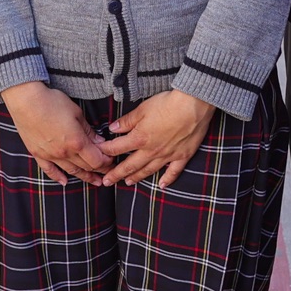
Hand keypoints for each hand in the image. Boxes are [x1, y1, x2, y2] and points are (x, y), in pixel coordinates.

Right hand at [0, 81, 109, 184]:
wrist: (25, 100)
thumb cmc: (52, 101)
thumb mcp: (76, 112)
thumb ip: (88, 130)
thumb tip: (99, 142)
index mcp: (76, 142)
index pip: (97, 160)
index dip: (106, 162)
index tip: (112, 161)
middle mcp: (64, 152)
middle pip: (86, 167)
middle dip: (99, 170)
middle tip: (108, 172)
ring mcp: (50, 155)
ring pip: (71, 171)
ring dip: (84, 177)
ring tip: (95, 182)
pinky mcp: (38, 153)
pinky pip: (49, 170)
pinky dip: (57, 177)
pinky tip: (64, 182)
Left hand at [98, 88, 214, 186]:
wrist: (193, 105)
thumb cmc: (167, 104)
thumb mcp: (142, 109)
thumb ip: (127, 121)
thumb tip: (112, 128)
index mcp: (139, 138)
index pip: (117, 148)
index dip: (106, 151)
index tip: (98, 155)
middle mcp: (151, 151)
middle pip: (130, 165)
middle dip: (117, 174)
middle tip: (107, 182)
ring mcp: (167, 155)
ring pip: (149, 170)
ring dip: (137, 177)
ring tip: (128, 182)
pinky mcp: (182, 156)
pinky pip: (173, 172)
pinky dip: (167, 180)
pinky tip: (161, 185)